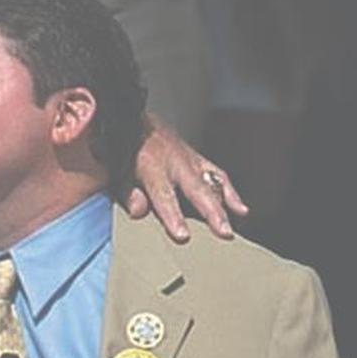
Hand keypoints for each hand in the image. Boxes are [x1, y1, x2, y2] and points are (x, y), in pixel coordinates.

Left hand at [124, 114, 248, 242]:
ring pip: (213, 182)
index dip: (174, 216)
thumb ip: (126, 193)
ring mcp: (191, 160)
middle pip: (198, 190)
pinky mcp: (200, 161)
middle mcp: (176, 162)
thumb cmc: (124, 153)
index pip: (164, 195)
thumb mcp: (115, 171)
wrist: (135, 122)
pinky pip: (219, 176)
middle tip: (224, 233)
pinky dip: (231, 193)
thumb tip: (139, 211)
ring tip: (237, 223)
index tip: (183, 236)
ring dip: (227, 204)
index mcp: (151, 166)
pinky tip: (241, 210)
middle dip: (212, 212)